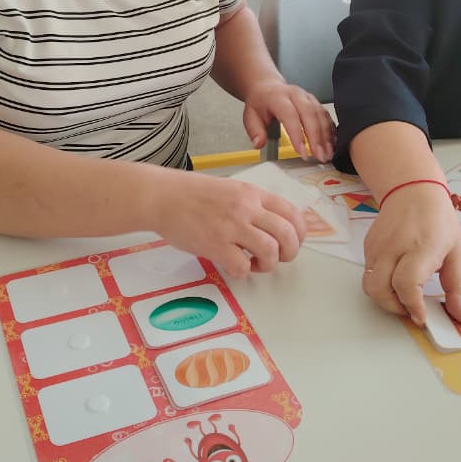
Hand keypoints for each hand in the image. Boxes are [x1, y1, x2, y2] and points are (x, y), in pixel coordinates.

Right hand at [151, 170, 307, 278]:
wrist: (161, 196)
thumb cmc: (190, 194)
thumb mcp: (229, 189)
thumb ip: (251, 205)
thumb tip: (271, 226)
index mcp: (251, 194)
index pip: (292, 213)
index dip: (299, 233)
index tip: (293, 242)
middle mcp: (246, 208)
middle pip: (288, 234)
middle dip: (290, 252)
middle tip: (278, 257)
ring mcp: (231, 226)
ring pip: (270, 251)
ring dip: (268, 264)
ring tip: (254, 264)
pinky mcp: (214, 244)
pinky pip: (242, 266)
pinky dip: (242, 272)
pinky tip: (233, 266)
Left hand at [242, 78, 335, 160]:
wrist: (267, 87)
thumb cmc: (261, 102)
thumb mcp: (250, 116)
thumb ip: (255, 131)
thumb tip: (259, 143)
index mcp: (278, 97)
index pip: (290, 115)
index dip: (297, 134)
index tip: (302, 151)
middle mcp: (295, 94)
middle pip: (310, 114)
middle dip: (316, 137)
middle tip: (319, 156)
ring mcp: (307, 97)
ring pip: (321, 115)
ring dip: (326, 136)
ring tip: (328, 153)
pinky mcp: (315, 102)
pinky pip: (326, 115)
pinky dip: (330, 130)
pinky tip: (332, 143)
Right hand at [361, 184, 460, 325]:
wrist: (412, 191)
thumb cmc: (437, 219)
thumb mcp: (456, 251)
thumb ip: (457, 287)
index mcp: (422, 247)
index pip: (407, 283)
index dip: (412, 305)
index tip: (421, 317)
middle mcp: (395, 247)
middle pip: (381, 290)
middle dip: (395, 308)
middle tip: (412, 310)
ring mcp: (378, 247)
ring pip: (370, 286)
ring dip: (385, 299)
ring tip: (403, 297)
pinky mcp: (368, 247)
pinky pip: (369, 275)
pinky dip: (381, 285)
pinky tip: (396, 280)